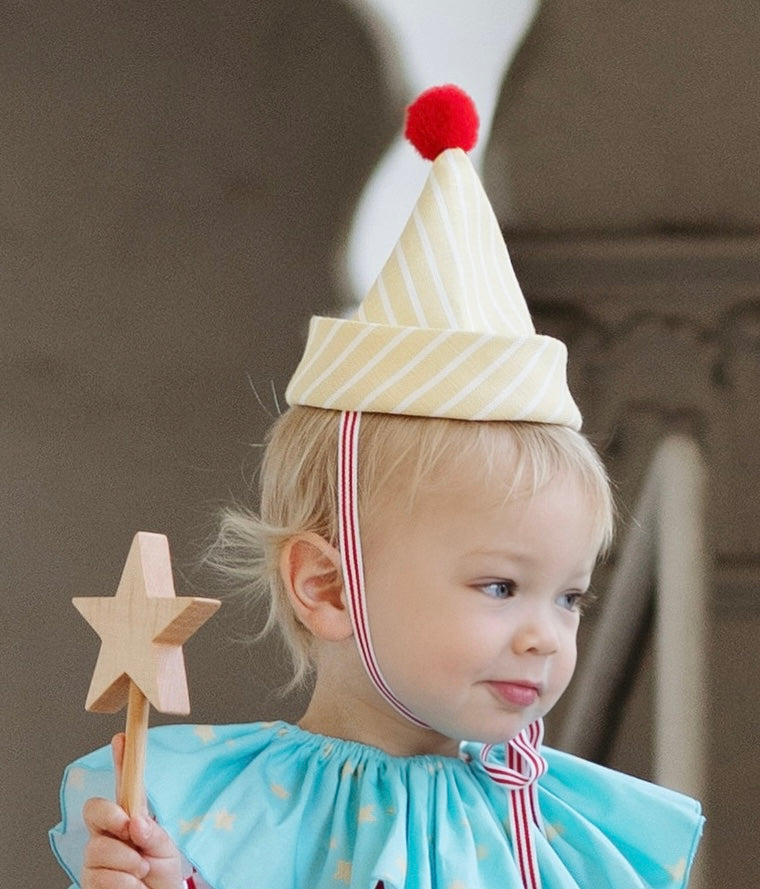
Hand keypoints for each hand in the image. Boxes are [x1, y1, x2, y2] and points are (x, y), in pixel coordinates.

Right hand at [81, 734, 182, 888]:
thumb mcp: (165, 848)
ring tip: (142, 870)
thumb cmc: (162, 873)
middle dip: (112, 817)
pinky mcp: (90, 880)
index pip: (123, 786)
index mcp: (129, 817)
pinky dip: (123, 884)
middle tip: (131, 831)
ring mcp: (96, 856)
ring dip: (128, 861)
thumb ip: (152, 832)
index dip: (120, 761)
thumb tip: (136, 823)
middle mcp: (107, 832)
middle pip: (94, 809)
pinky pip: (100, 876)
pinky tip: (134, 886)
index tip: (121, 738)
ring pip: (99, 848)